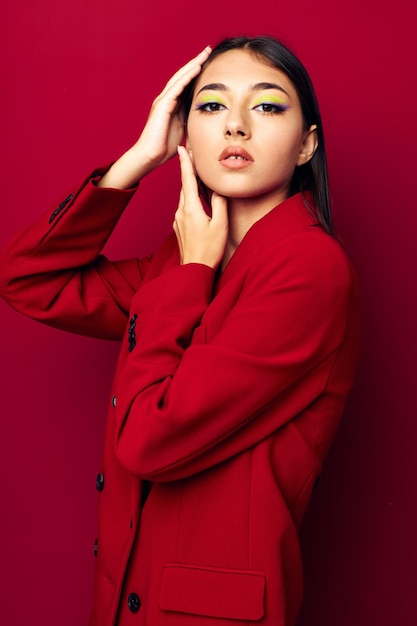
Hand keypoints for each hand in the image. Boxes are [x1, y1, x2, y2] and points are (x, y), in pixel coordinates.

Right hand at [135, 46, 211, 167]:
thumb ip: (189, 121)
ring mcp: (163, 101)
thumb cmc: (164, 148)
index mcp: (172, 106)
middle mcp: (166, 100)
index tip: (209, 63)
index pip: (186, 84)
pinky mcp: (163, 106)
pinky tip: (197, 68)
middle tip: (208, 50)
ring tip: (205, 54)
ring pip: (180, 78)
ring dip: (193, 65)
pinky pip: (177, 87)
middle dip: (195, 62)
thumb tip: (202, 120)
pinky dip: (187, 77)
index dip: (196, 73)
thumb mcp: (182, 130)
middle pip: (182, 76)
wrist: (150, 156)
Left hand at [174, 146, 227, 269]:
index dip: (185, 162)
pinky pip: (184, 209)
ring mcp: (178, 220)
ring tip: (198, 178)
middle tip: (193, 157)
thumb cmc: (209, 250)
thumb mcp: (220, 225)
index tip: (182, 148)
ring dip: (191, 187)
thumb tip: (219, 188)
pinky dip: (191, 201)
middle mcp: (181, 212)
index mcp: (191, 208)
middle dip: (189, 172)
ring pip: (185, 198)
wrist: (193, 270)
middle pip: (185, 187)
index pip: (187, 179)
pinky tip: (198, 204)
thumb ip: (219, 204)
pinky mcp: (178, 228)